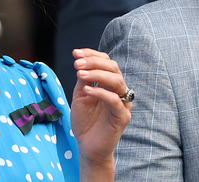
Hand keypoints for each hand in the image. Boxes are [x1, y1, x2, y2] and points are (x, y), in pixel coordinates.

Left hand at [70, 48, 131, 180]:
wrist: (87, 147)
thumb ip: (83, 80)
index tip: (75, 53)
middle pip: (113, 68)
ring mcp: (123, 103)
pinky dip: (100, 92)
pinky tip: (87, 90)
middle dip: (94, 62)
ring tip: (80, 74)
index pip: (106, 62)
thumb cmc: (85, 122)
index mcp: (109, 84)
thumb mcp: (80, 96)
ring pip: (117, 81)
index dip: (92, 54)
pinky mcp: (123, 117)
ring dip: (97, 74)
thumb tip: (81, 62)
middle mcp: (119, 91)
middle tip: (77, 63)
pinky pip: (114, 100)